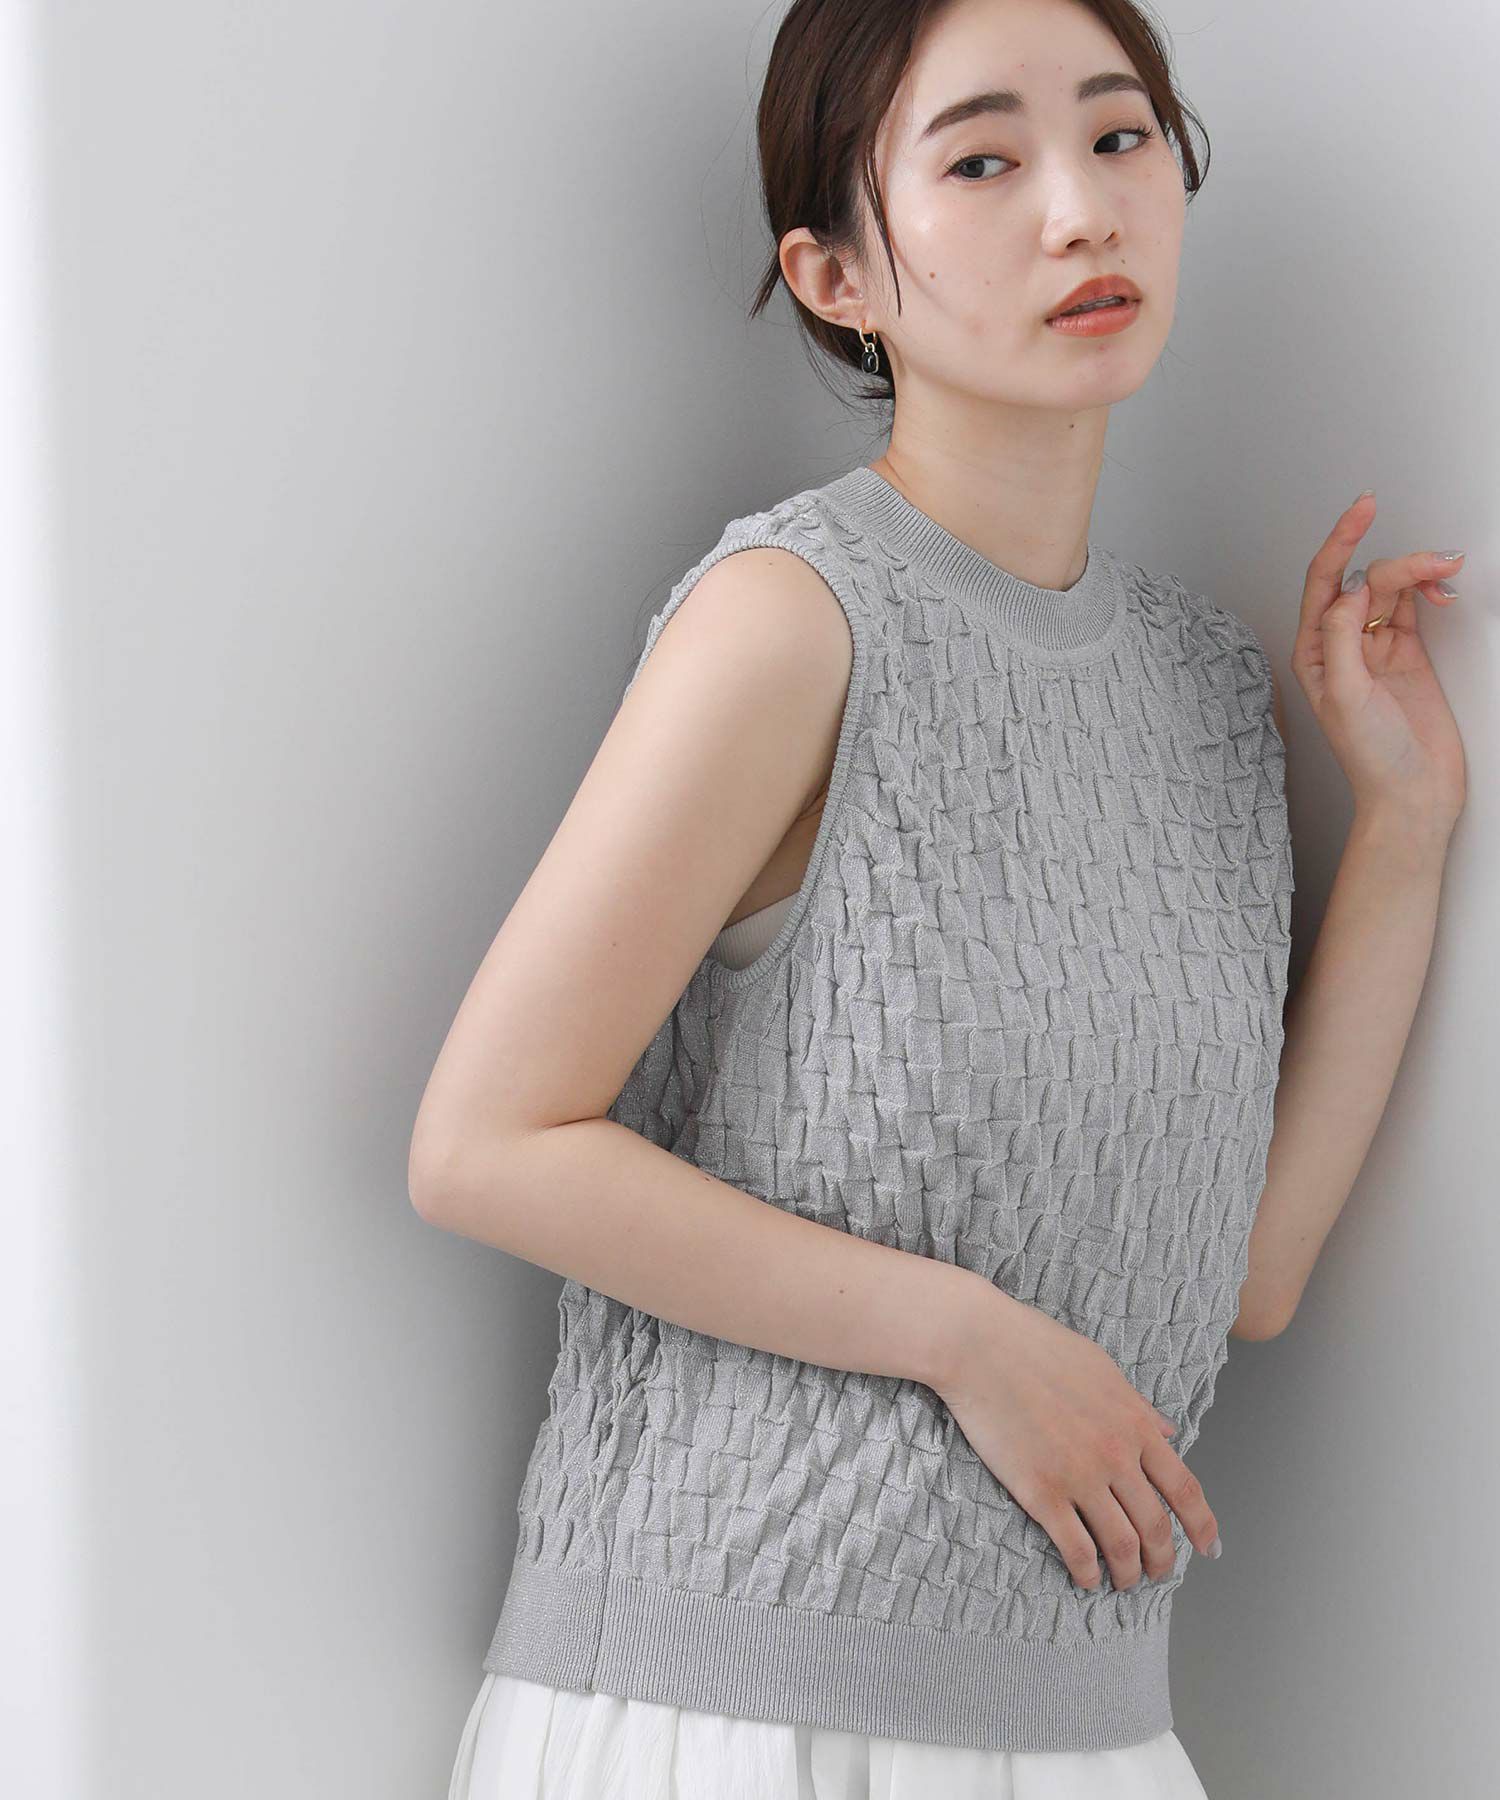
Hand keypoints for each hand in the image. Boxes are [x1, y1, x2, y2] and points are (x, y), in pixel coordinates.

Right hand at [935, 1288, 1220, 1593]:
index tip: (1208, 1547)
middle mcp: (1115, 1456)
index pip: (1184, 1489)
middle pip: (1155, 1526)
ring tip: (1122, 1581)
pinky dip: (1087, 1571)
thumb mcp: (1102, 1369)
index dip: (1202, 1525)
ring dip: (1127, 1573)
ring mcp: (1079, 1476)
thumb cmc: (1038, 1347)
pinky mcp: (1040, 1492)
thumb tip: (1168, 1431)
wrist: (981, 1345)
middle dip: (1162, 1559)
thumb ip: (1138, 1406)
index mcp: (1135, 1425)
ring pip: (1121, 1544)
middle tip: (1157, 1573)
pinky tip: (1086, 1577)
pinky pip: (1075, 1546)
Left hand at [1293, 494, 1466, 827]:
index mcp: (1314, 651)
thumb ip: (1343, 636)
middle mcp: (1341, 645)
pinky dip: (1429, 590)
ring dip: (1418, 572)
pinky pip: (1415, 605)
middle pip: (1365, 578)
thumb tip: (1353, 590)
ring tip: (1445, 571)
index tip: (1365, 509)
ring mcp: (1377, 647)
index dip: (1341, 540)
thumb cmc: (1371, 756)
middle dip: (1397, 561)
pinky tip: (1442, 592)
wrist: (1413, 793)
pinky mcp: (1409, 652)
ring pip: (1393, 588)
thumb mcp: (1345, 693)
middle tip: (1432, 561)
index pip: (1324, 581)